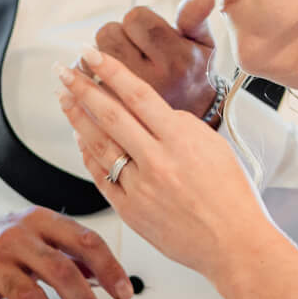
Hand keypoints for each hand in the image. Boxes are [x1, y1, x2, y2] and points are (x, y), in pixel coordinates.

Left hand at [56, 45, 265, 276]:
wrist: (234, 244)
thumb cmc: (231, 195)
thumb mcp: (214, 146)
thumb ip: (180, 125)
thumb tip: (149, 111)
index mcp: (182, 140)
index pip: (138, 95)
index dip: (111, 71)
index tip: (91, 54)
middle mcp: (158, 161)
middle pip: (110, 116)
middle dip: (82, 89)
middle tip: (63, 70)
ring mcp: (141, 188)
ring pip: (99, 145)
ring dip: (78, 118)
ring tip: (64, 98)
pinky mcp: (131, 211)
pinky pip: (101, 176)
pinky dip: (88, 154)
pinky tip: (80, 137)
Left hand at [91, 0, 218, 117]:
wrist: (188, 118)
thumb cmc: (191, 72)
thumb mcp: (202, 43)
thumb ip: (195, 17)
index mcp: (176, 59)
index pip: (136, 18)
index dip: (137, 19)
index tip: (146, 31)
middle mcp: (151, 80)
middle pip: (108, 33)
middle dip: (117, 33)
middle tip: (132, 46)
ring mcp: (128, 99)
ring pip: (91, 55)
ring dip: (101, 53)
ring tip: (121, 61)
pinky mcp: (109, 111)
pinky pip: (83, 81)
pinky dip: (86, 74)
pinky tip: (101, 77)